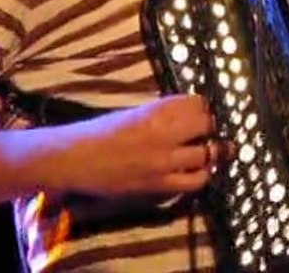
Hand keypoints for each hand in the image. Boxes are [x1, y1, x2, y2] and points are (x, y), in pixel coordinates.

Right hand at [50, 94, 224, 200]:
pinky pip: (194, 182)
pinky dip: (200, 175)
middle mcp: (165, 134)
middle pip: (207, 126)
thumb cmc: (101, 130)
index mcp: (157, 111)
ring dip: (211, 151)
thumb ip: (162, 113)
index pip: (198, 103)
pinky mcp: (160, 185)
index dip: (204, 106)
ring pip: (206, 155)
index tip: (205, 108)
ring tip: (211, 150)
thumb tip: (189, 114)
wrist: (76, 159)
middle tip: (208, 128)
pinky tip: (197, 171)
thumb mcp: (135, 112)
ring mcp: (164, 162)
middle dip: (210, 126)